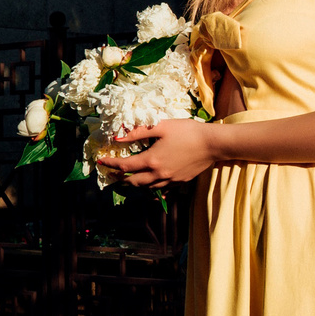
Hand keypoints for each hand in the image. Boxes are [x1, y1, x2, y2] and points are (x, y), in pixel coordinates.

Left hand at [96, 118, 216, 187]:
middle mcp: (158, 174)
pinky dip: (151, 187)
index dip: (110, 164)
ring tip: (127, 180)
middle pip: (133, 182)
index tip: (101, 161)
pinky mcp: (180, 182)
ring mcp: (170, 180)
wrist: (213, 144)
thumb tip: (118, 137)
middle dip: (119, 179)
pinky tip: (151, 183)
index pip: (124, 166)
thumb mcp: (162, 126)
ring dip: (134, 185)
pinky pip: (161, 189)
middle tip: (111, 175)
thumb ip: (139, 132)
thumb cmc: (188, 131)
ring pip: (146, 188)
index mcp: (152, 160)